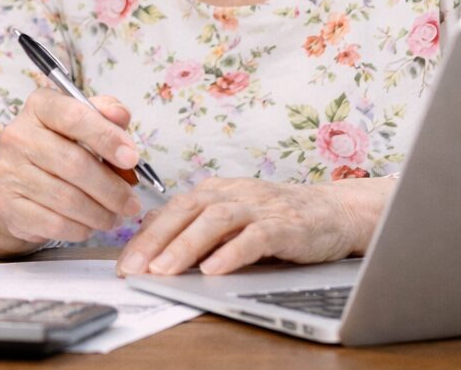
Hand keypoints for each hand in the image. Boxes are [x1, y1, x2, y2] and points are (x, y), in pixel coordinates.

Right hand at [0, 88, 142, 250]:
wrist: (17, 182)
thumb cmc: (59, 148)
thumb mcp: (82, 123)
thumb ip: (105, 115)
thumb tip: (121, 115)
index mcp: (39, 107)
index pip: (74, 116)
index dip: (107, 137)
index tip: (131, 158)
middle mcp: (18, 136)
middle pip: (74, 163)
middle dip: (111, 188)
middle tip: (131, 203)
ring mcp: (9, 171)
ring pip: (66, 198)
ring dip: (99, 213)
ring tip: (114, 216)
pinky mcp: (8, 205)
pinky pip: (53, 223)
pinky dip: (80, 228)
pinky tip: (90, 226)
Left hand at [115, 176, 393, 276]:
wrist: (335, 212)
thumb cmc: (278, 218)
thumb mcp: (234, 219)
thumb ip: (201, 231)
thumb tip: (158, 254)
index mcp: (215, 191)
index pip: (170, 211)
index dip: (144, 236)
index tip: (124, 263)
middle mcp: (233, 193)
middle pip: (185, 212)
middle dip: (155, 241)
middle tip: (133, 268)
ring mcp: (259, 207)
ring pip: (214, 221)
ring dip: (185, 246)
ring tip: (164, 269)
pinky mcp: (285, 224)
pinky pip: (254, 237)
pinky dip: (232, 253)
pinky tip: (214, 270)